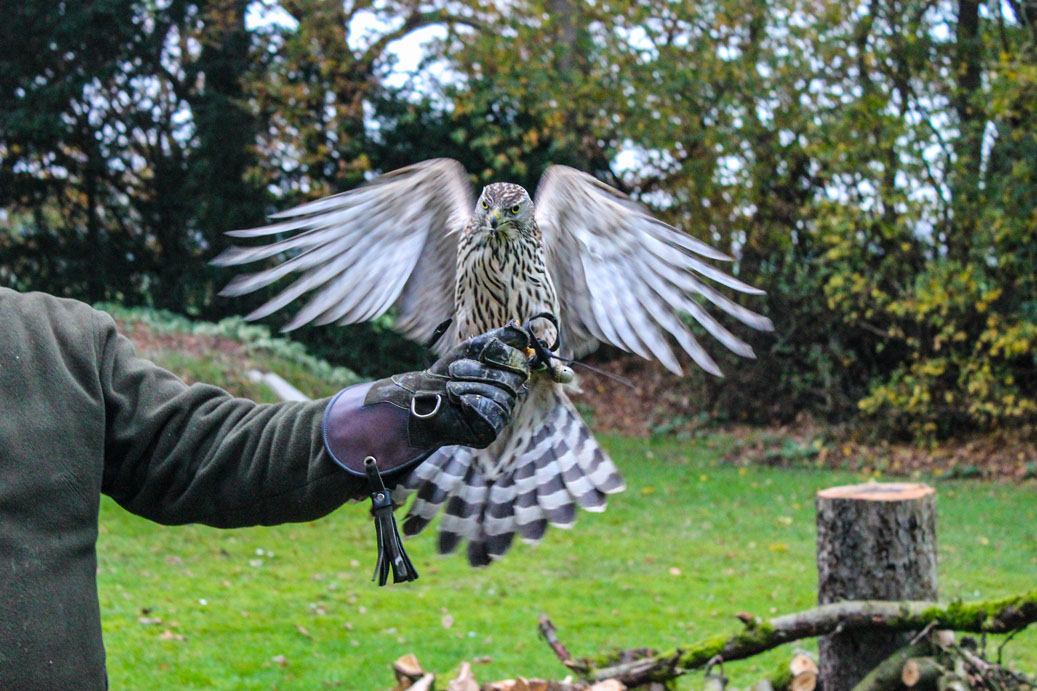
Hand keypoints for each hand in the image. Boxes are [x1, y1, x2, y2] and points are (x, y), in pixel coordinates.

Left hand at [365, 324, 530, 448]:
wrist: (422, 398)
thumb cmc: (447, 373)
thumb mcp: (471, 349)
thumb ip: (497, 338)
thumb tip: (519, 328)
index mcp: (508, 374)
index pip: (522, 361)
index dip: (502, 354)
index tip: (481, 352)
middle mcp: (509, 394)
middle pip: (512, 379)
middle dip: (480, 371)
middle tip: (454, 371)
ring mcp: (502, 414)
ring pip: (502, 397)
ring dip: (471, 387)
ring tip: (451, 388)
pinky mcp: (491, 430)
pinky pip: (493, 415)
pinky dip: (473, 404)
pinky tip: (460, 402)